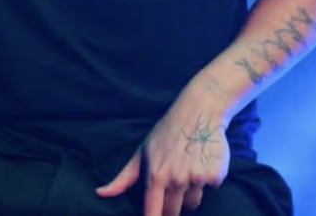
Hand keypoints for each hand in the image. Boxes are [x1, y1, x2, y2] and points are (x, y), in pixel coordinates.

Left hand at [96, 107, 229, 214]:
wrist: (199, 111)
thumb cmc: (167, 131)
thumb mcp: (142, 151)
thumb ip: (123, 178)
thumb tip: (100, 193)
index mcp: (156, 175)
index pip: (152, 213)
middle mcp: (176, 179)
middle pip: (174, 213)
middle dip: (171, 206)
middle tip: (171, 184)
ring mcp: (197, 178)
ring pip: (193, 203)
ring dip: (189, 193)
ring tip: (186, 168)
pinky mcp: (215, 175)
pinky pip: (210, 189)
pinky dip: (206, 180)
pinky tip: (201, 161)